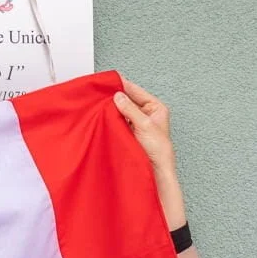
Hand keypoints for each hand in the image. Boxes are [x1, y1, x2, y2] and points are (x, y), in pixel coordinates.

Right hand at [114, 79, 186, 229]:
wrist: (156, 176)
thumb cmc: (159, 154)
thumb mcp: (145, 126)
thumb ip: (131, 110)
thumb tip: (118, 97)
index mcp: (156, 109)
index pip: (136, 91)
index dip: (122, 85)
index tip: (108, 81)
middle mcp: (146, 115)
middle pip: (127, 101)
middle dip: (114, 98)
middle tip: (99, 93)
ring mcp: (136, 125)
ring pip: (120, 112)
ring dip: (110, 110)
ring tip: (97, 105)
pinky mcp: (127, 135)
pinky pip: (116, 123)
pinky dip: (109, 120)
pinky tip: (100, 119)